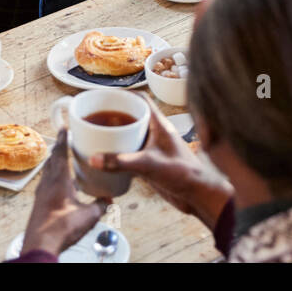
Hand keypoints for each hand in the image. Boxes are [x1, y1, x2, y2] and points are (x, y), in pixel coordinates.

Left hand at [23, 130, 109, 255]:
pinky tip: (59, 184)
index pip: (60, 153)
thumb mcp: (88, 216)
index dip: (63, 139)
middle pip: (51, 160)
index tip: (63, 128)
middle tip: (64, 140)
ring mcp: (40, 193)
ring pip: (47, 171)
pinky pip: (45, 183)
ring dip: (53, 162)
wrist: (40, 244)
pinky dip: (52, 177)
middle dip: (58, 148)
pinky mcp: (38, 203)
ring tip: (61, 159)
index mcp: (59, 180)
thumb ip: (101, 205)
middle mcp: (47, 183)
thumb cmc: (60, 228)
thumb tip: (108, 201)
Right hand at [90, 95, 233, 229]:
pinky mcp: (151, 163)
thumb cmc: (184, 174)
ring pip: (131, 135)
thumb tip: (93, 159)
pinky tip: (106, 159)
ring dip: (116, 135)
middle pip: (133, 117)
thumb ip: (122, 162)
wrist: (198, 195)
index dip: (123, 95)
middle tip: (94, 117)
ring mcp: (153, 148)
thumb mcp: (149, 165)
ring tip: (95, 136)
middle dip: (114, 116)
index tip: (104, 96)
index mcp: (160, 125)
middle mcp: (156, 133)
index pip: (141, 100)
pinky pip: (131, 152)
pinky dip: (119, 153)